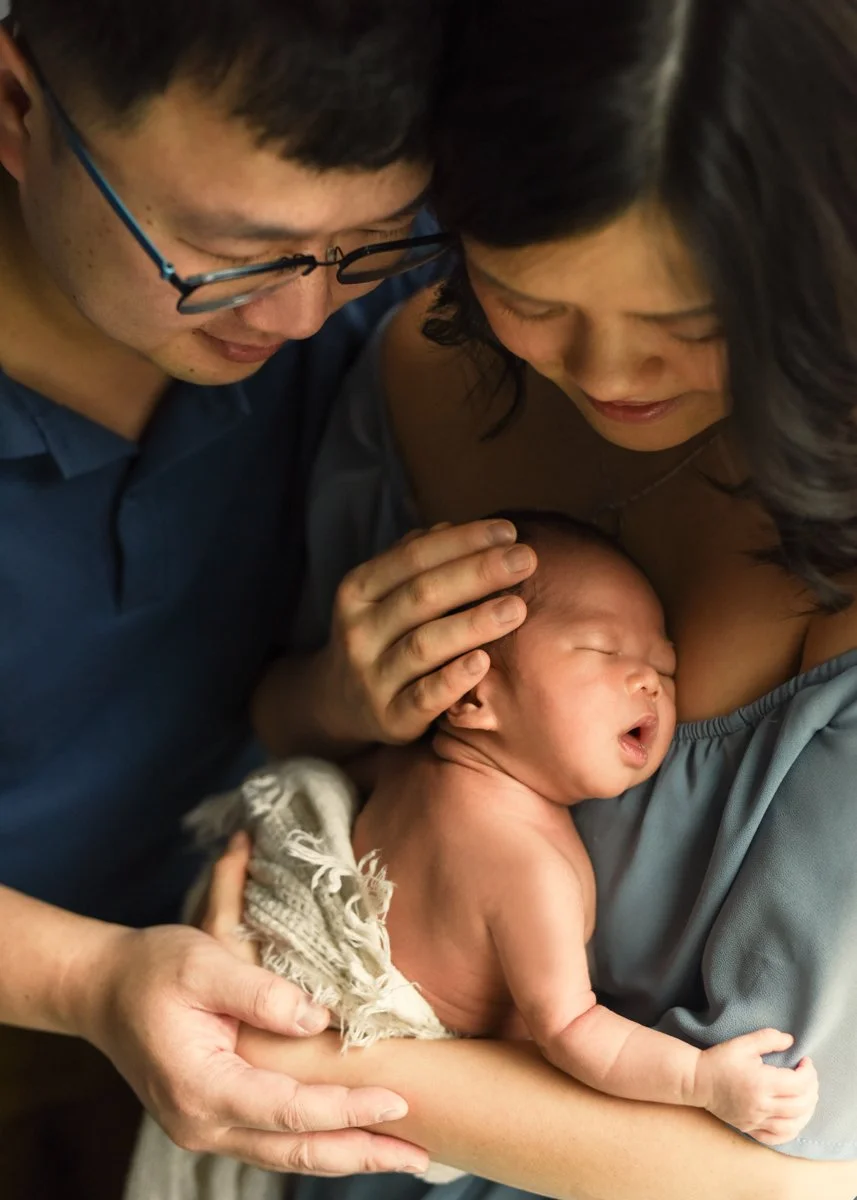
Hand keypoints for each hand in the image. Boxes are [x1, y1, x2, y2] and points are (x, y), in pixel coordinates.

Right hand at [71, 878, 427, 1173]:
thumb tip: (321, 1019)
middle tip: (421, 1155)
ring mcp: (204, 1128)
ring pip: (287, 1154)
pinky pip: (272, 1141)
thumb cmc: (153, 968)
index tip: (399, 1100)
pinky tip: (350, 1137)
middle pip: (296, 1149)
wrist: (104, 989)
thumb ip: (262, 994)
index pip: (290, 1110)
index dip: (348, 1108)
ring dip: (344, 1154)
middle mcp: (202, 1124)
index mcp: (201, 1087)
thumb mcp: (205, 962)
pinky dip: (316, 1142)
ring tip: (401, 1153)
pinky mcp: (212, 1119)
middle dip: (361, 1153)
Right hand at [314, 518, 534, 744]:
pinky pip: (424, 698)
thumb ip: (416, 562)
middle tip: (525, 559)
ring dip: (473, 624)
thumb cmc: (381, 635)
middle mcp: (359, 632)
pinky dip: (454, 680)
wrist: (339, 703)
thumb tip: (455, 527)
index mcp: (358, 591)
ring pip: (424, 645)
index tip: (508, 531)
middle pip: (421, 596)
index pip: (413, 558)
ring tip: (517, 608)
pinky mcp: (389, 719)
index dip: (462, 541)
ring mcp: (372, 678)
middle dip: (477, 573)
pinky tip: (484, 661)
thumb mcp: (384, 594)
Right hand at [694, 1029, 818, 1144]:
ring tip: (806, 1096)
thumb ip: (768, 1039)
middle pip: (801, 1105)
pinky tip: (795, 1119)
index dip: (808, 1072)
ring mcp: (757, 1120)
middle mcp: (762, 1105)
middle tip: (808, 1076)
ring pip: (794, 1124)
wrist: (697, 1081)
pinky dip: (792, 1130)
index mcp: (762, 1083)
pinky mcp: (751, 1128)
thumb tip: (791, 1041)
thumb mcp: (742, 1043)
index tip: (804, 1061)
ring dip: (807, 1111)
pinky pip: (778, 1137)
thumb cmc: (720, 1060)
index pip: (799, 1083)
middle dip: (812, 1089)